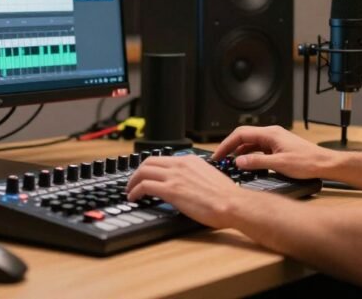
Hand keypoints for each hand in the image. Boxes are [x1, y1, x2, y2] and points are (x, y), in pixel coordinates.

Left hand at [125, 155, 250, 228]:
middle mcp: (180, 164)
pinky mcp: (171, 190)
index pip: (162, 159)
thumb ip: (194, 176)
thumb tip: (187, 184)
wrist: (232, 203)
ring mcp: (174, 176)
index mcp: (190, 160)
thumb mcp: (207, 176)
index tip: (146, 175)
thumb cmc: (225, 196)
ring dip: (133, 181)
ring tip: (130, 190)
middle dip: (137, 172)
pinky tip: (134, 197)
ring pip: (143, 171)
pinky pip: (144, 186)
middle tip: (133, 181)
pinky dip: (135, 191)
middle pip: (148, 162)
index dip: (150, 167)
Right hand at [213, 125, 333, 179]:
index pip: (241, 134)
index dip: (227, 144)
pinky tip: (248, 164)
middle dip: (231, 147)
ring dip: (240, 151)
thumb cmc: (308, 162)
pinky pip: (259, 147)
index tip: (218, 154)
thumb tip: (239, 161)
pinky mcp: (278, 146)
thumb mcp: (279, 164)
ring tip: (232, 163)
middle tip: (221, 158)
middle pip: (244, 136)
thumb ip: (257, 162)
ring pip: (251, 142)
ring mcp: (275, 140)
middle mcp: (272, 133)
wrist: (325, 164)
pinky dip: (250, 154)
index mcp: (270, 134)